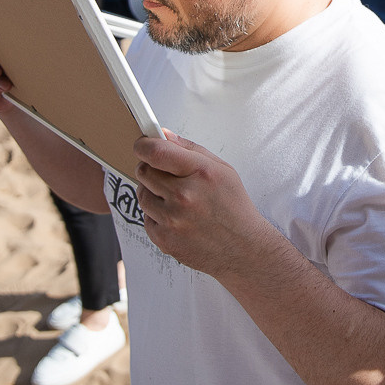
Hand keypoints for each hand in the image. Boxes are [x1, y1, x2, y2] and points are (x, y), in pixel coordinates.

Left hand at [131, 132, 273, 278]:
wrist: (242, 248)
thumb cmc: (234, 207)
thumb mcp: (222, 169)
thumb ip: (190, 149)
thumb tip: (163, 135)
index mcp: (200, 173)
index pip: (156, 152)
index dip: (143, 145)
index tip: (141, 145)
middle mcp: (184, 196)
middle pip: (144, 171)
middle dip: (150, 169)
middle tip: (163, 174)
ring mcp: (173, 220)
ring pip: (142, 195)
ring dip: (153, 193)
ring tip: (175, 199)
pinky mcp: (164, 240)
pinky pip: (146, 218)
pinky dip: (156, 216)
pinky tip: (176, 217)